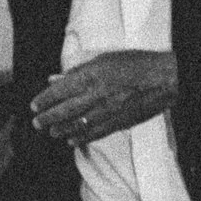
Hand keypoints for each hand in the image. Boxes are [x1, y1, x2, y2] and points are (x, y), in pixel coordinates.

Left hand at [29, 50, 175, 147]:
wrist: (166, 78)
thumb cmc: (135, 63)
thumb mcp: (103, 60)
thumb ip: (77, 71)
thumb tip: (55, 78)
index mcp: (91, 77)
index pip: (59, 91)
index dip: (44, 100)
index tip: (35, 105)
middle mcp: (97, 95)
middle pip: (65, 111)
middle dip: (48, 118)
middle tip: (37, 123)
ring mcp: (109, 111)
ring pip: (78, 125)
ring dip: (62, 130)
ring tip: (52, 133)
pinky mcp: (120, 122)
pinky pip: (96, 133)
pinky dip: (82, 138)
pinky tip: (72, 141)